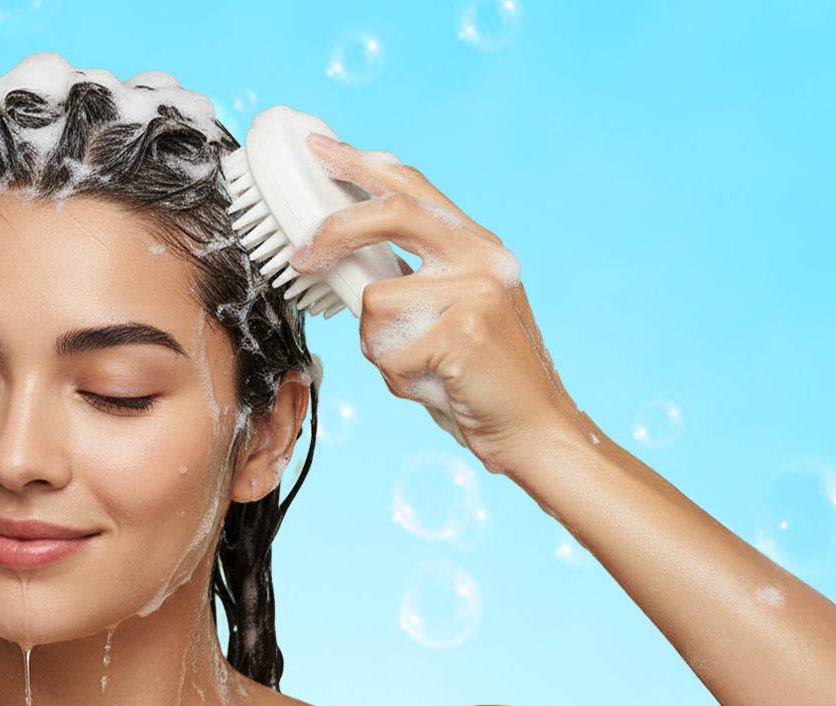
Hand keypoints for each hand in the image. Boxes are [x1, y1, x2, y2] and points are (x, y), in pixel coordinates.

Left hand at [292, 134, 579, 472]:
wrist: (535, 427)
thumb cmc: (482, 377)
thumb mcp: (455, 310)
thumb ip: (415, 276)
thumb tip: (345, 258)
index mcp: (477, 245)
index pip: (411, 186)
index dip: (360, 163)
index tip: (318, 148)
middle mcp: (482, 256)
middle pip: (390, 213)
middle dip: (335, 232)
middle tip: (300, 257)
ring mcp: (476, 290)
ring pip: (374, 302)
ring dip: (381, 348)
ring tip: (423, 367)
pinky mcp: (464, 330)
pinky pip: (388, 349)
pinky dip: (399, 378)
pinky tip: (436, 386)